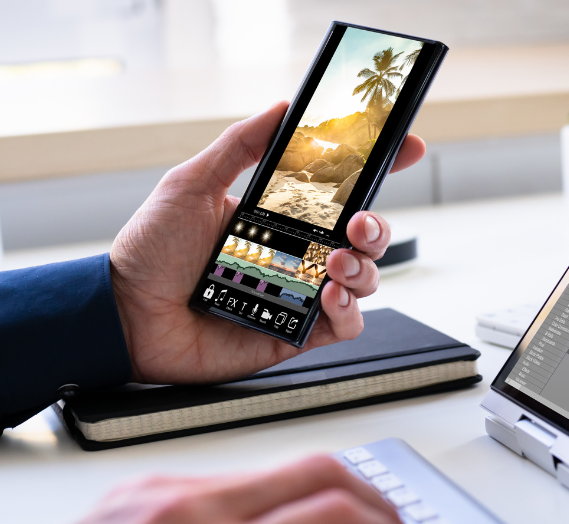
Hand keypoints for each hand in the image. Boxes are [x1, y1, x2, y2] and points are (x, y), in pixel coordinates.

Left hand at [109, 102, 425, 384]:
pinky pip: (348, 323)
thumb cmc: (151, 254)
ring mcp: (302, 293)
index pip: (341, 190)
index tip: (405, 147)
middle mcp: (297, 253)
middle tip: (358, 224)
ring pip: (366, 278)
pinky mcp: (300, 333)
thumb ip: (239, 145)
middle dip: (376, 227)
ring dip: (363, 267)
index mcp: (280, 215)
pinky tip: (328, 296)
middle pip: (365, 237)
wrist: (128, 316)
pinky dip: (348, 310)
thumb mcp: (190, 183)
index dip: (379, 169)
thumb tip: (280, 109)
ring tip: (332, 264)